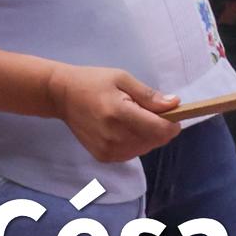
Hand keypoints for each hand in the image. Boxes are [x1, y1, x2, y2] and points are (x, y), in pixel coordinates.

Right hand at [41, 59, 183, 160]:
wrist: (61, 95)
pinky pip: (134, 153)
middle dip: (159, 126)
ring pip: (147, 148)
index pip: (160, 129)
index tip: (171, 112)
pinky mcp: (105, 157)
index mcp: (119, 113)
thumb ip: (148, 95)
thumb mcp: (121, 78)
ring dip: (147, 135)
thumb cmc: (92, 81)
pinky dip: (135, 142)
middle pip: (156, 140)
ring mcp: (109, 150)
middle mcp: (115, 136)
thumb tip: (175, 105)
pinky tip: (121, 128)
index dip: (172, 122)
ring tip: (129, 118)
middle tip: (143, 110)